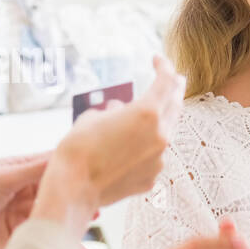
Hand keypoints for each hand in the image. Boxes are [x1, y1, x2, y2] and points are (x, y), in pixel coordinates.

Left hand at [0, 153, 87, 248]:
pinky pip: (43, 226)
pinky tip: (72, 226)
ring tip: (91, 210)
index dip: (66, 165)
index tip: (90, 166)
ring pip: (50, 207)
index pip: (46, 163)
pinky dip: (56, 226)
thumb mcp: (5, 178)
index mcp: (14, 169)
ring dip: (65, 209)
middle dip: (70, 190)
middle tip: (95, 192)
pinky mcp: (21, 231)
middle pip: (51, 187)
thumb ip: (34, 170)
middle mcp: (19, 188)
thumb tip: (62, 157)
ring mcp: (20, 210)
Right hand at [39, 56, 184, 215]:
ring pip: (167, 132)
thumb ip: (114, 110)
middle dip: (174, 89)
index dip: (164, 66)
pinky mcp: (151, 177)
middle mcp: (160, 135)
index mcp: (147, 113)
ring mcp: (158, 159)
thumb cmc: (78, 149)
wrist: (73, 188)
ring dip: (160, 120)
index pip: (166, 81)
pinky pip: (155, 155)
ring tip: (146, 115)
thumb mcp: (93, 117)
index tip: (157, 60)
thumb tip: (121, 111)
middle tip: (173, 78)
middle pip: (175, 105)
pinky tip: (129, 148)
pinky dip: (147, 147)